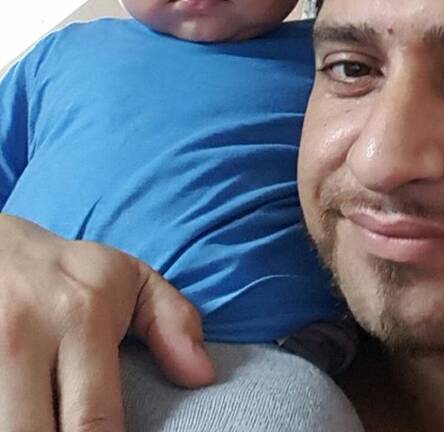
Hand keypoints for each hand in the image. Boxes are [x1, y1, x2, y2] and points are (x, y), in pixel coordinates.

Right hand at [0, 214, 214, 431]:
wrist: (0, 250)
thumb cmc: (73, 274)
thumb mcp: (132, 280)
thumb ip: (172, 321)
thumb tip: (203, 375)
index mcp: (81, 319)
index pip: (94, 420)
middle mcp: (24, 340)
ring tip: (57, 426)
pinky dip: (8, 424)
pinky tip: (29, 421)